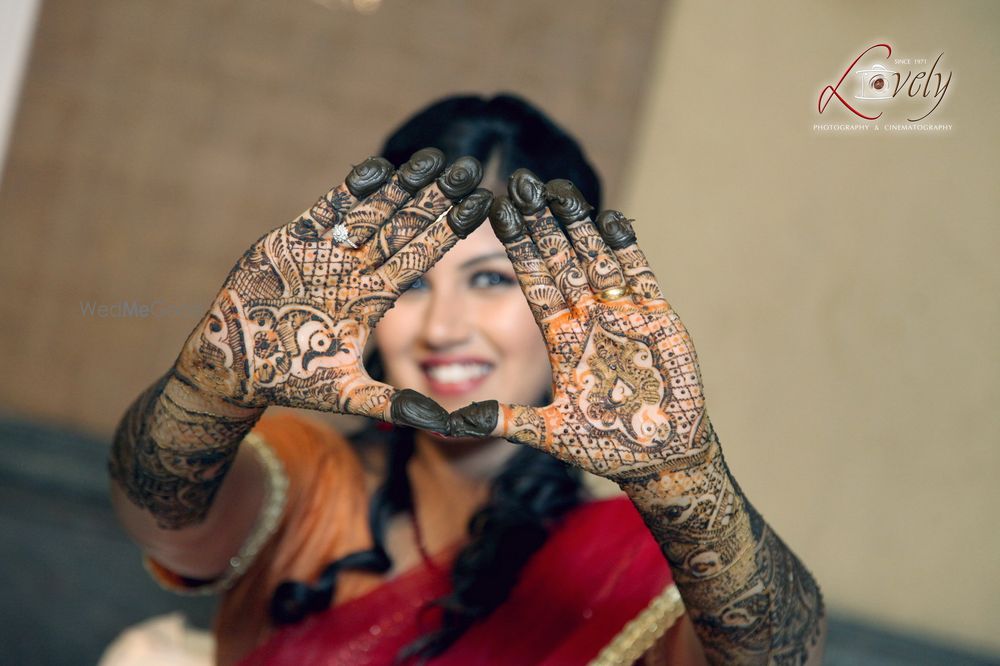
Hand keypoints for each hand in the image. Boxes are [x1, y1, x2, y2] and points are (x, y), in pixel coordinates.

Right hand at [175, 149, 492, 428]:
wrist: (233, 365)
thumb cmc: (292, 381)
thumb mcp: (349, 394)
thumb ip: (394, 404)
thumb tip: (446, 427)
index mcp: (373, 298)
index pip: (421, 258)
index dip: (450, 231)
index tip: (481, 205)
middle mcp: (355, 270)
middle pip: (403, 227)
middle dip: (435, 199)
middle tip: (469, 169)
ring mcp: (325, 253)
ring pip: (371, 212)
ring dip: (401, 186)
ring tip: (434, 159)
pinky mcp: (292, 241)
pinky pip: (328, 210)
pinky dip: (350, 190)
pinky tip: (379, 168)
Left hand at [450, 170, 708, 478]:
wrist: (658, 457)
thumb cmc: (605, 447)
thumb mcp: (549, 433)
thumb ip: (505, 421)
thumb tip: (452, 423)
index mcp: (561, 339)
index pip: (535, 285)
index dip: (518, 251)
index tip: (498, 217)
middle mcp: (588, 321)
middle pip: (562, 263)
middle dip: (543, 225)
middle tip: (522, 185)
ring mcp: (621, 317)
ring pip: (596, 261)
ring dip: (579, 227)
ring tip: (559, 190)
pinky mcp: (655, 320)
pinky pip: (639, 278)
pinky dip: (627, 250)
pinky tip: (611, 220)